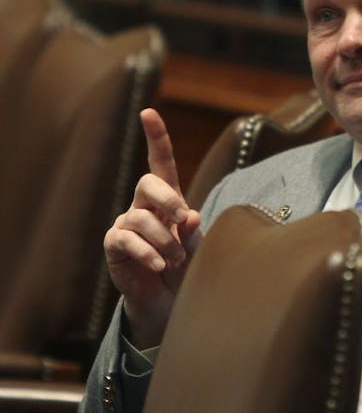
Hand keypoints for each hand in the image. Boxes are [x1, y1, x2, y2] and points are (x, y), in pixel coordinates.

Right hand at [104, 108, 201, 347]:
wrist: (168, 299)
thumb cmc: (186, 265)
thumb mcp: (196, 247)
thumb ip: (193, 232)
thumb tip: (190, 216)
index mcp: (168, 197)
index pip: (160, 162)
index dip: (156, 137)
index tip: (148, 113)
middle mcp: (144, 205)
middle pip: (148, 182)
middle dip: (168, 198)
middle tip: (184, 219)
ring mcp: (127, 222)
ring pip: (141, 218)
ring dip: (164, 240)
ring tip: (175, 260)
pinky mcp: (115, 244)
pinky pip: (127, 240)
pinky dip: (147, 253)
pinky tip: (159, 265)